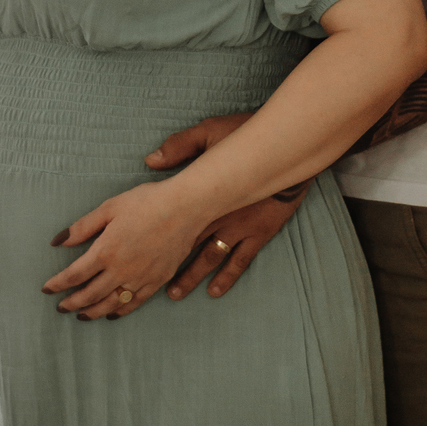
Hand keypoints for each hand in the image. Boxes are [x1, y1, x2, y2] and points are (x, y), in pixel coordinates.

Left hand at [42, 183, 206, 319]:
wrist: (186, 207)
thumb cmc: (147, 202)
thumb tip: (58, 242)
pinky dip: (120, 311)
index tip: (46, 289)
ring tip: (81, 316)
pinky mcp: (157, 281)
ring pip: (111, 303)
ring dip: (93, 312)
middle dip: (72, 302)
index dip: (58, 284)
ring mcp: (140, 278)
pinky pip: (134, 303)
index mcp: (105, 251)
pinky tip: (112, 313)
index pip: (74, 275)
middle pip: (90, 294)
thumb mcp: (110, 207)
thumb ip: (83, 227)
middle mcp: (120, 270)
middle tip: (60, 307)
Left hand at [145, 112, 309, 299]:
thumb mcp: (211, 132)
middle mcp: (218, 215)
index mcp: (203, 193)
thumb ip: (181, 146)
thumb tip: (151, 160)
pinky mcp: (259, 233)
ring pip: (211, 258)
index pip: (174, 219)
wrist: (289, 149)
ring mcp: (239, 228)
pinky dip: (227, 276)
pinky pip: (241, 260)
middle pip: (187, 245)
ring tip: (175, 293)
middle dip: (168, 264)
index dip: (154, 236)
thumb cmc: (247, 136)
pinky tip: (215, 291)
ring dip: (192, 276)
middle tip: (149, 282)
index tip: (137, 251)